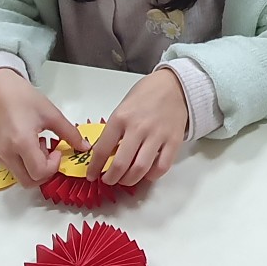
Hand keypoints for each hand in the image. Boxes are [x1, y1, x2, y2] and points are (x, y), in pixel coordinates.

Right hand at [0, 69, 89, 187]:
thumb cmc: (24, 99)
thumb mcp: (52, 114)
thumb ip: (70, 133)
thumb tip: (85, 147)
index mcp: (21, 142)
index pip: (39, 172)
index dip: (53, 166)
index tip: (57, 151)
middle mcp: (6, 153)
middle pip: (29, 182)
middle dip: (45, 172)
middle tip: (50, 153)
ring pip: (20, 177)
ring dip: (34, 168)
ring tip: (38, 145)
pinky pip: (12, 169)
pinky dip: (24, 164)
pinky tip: (28, 144)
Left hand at [87, 68, 188, 186]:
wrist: (174, 85)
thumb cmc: (145, 95)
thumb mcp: (122, 108)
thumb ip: (114, 131)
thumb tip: (105, 154)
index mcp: (121, 118)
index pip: (102, 149)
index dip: (94, 167)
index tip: (92, 175)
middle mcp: (138, 128)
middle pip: (120, 164)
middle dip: (111, 178)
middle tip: (109, 180)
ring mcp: (157, 135)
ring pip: (140, 169)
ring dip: (129, 180)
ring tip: (125, 179)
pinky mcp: (173, 141)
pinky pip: (162, 166)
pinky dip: (152, 176)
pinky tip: (146, 174)